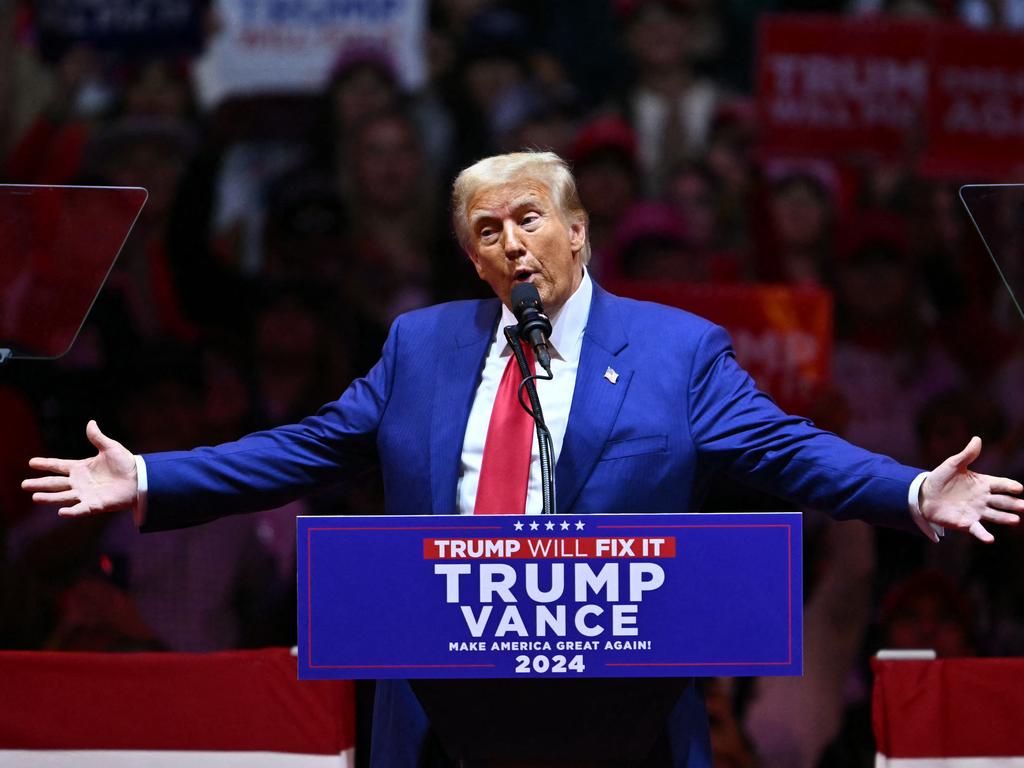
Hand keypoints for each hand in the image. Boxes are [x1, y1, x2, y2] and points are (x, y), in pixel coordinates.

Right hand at [22, 420, 137, 516]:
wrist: (140, 478)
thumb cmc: (125, 463)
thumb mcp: (110, 448)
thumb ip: (98, 438)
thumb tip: (90, 422)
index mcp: (81, 468)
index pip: (59, 465)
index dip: (46, 464)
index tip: (31, 462)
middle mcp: (80, 482)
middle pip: (55, 483)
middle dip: (40, 484)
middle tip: (24, 484)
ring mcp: (86, 494)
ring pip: (63, 497)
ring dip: (49, 497)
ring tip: (35, 497)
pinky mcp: (95, 505)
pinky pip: (81, 509)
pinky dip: (72, 511)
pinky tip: (61, 512)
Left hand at [920, 436, 1023, 542]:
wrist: (924, 495)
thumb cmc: (941, 478)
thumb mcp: (953, 464)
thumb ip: (967, 454)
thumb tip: (977, 439)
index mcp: (983, 483)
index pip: (1000, 484)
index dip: (1010, 486)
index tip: (1019, 488)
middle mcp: (983, 499)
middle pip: (1002, 501)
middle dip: (1014, 504)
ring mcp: (976, 511)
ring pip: (994, 515)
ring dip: (1005, 518)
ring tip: (1015, 520)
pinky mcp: (966, 523)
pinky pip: (977, 529)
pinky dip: (984, 534)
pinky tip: (990, 539)